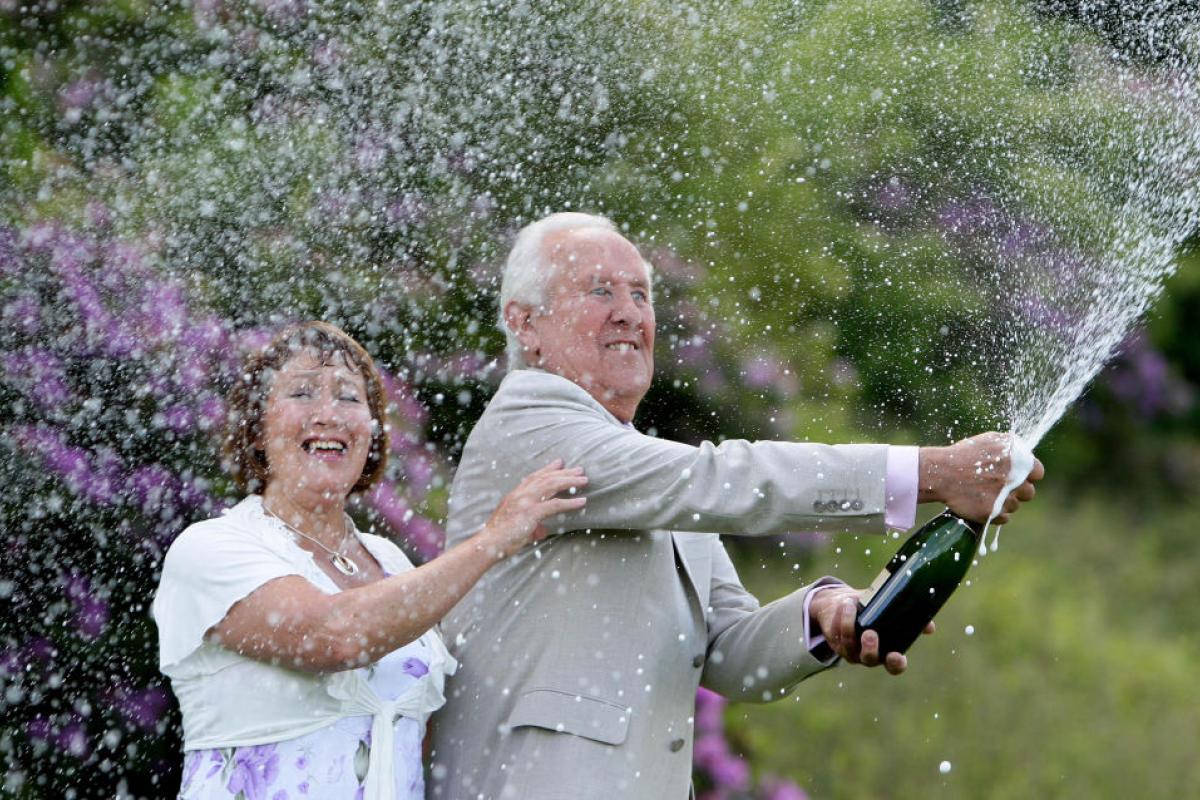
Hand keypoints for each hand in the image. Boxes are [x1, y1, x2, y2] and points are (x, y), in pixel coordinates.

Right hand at [476, 459, 587, 558]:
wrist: (488, 544)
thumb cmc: (499, 539)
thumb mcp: (516, 526)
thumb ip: (531, 525)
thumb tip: (543, 530)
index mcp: (515, 495)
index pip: (534, 477)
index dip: (548, 469)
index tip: (560, 462)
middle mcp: (520, 494)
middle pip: (545, 478)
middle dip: (564, 472)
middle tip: (579, 469)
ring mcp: (525, 502)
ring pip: (551, 486)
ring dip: (570, 482)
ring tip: (584, 480)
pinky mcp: (530, 513)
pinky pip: (554, 505)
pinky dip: (570, 502)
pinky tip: (582, 501)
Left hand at [808, 585, 933, 674]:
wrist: (842, 604)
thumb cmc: (872, 610)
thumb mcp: (890, 611)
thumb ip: (910, 618)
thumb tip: (930, 626)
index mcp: (886, 651)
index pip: (894, 666)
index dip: (896, 664)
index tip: (896, 655)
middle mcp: (869, 655)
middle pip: (870, 659)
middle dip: (870, 648)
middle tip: (870, 634)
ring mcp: (851, 650)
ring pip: (849, 645)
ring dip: (849, 625)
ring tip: (850, 605)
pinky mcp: (836, 642)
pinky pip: (837, 634)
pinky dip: (841, 618)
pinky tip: (845, 605)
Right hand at [919, 432, 1044, 523]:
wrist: (941, 473)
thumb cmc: (964, 454)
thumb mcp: (990, 440)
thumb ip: (1012, 446)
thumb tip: (1024, 453)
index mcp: (1018, 460)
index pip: (1038, 473)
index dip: (1028, 475)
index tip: (1018, 477)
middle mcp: (1015, 479)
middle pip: (1029, 492)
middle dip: (1017, 490)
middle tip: (999, 486)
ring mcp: (1005, 497)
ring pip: (1015, 506)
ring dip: (1004, 501)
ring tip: (984, 493)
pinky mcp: (993, 513)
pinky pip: (1003, 518)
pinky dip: (994, 513)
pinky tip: (981, 502)